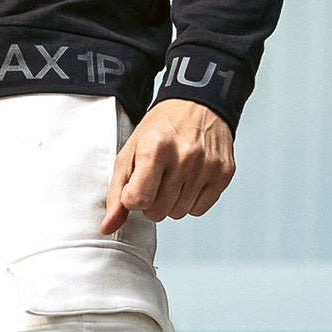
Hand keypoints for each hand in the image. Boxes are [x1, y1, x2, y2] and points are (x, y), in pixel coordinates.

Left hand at [101, 98, 234, 231]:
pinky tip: (189, 179)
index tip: (134, 186)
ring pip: (178, 213)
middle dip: (151, 201)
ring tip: (172, 176)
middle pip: (158, 211)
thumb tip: (107, 227)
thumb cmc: (159, 129)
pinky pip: (199, 210)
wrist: (197, 104)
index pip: (138, 200)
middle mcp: (184, 157)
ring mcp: (207, 166)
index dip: (132, 198)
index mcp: (155, 147)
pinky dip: (190, 201)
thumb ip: (116, 191)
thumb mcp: (129, 152)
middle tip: (154, 178)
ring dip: (170, 202)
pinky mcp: (224, 173)